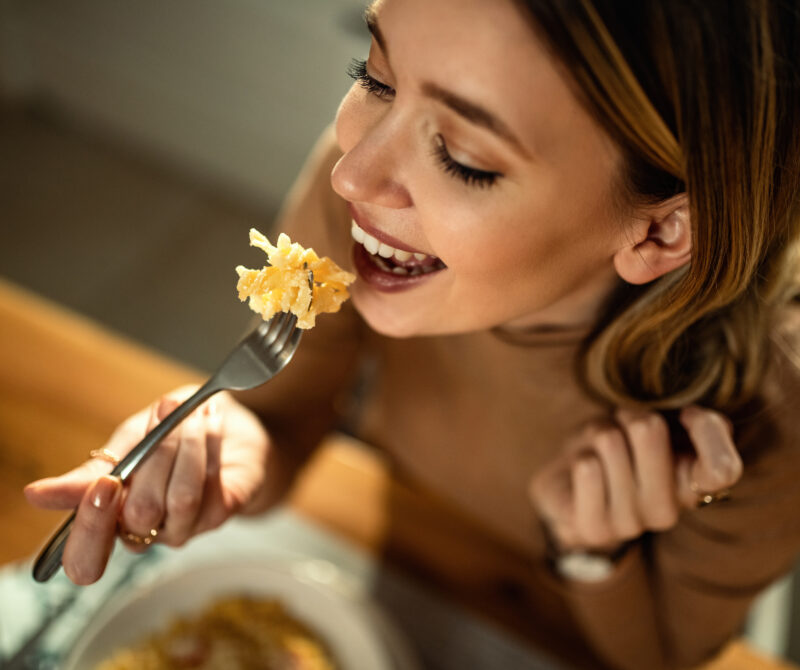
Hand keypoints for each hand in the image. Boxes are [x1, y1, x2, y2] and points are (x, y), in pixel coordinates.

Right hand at [25, 386, 271, 584]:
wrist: (226, 421)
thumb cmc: (170, 433)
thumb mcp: (126, 441)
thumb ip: (91, 471)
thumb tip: (36, 495)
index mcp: (110, 517)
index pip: (86, 557)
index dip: (91, 529)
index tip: (105, 484)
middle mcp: (145, 531)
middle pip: (138, 516)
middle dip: (153, 458)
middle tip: (160, 416)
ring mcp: (185, 527)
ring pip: (179, 499)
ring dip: (186, 445)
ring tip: (193, 413)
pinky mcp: (220, 513)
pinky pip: (211, 486)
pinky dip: (208, 445)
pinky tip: (210, 422)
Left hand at [529, 406, 741, 555]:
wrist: (569, 487)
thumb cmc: (620, 448)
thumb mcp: (660, 424)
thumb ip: (695, 421)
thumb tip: (696, 416)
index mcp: (693, 486)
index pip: (722, 469)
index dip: (704, 429)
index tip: (686, 414)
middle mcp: (667, 511)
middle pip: (648, 429)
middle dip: (628, 415)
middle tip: (621, 429)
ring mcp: (630, 524)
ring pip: (610, 440)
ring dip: (598, 432)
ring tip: (598, 451)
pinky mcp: (594, 528)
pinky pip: (586, 467)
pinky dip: (579, 454)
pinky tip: (582, 470)